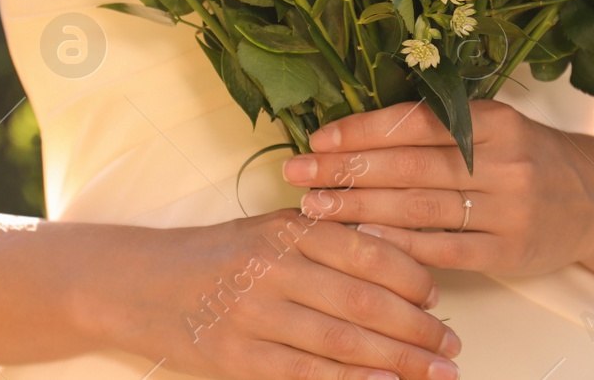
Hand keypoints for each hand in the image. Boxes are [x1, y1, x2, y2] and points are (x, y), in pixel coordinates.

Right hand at [100, 209, 462, 379]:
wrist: (140, 284)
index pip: (367, 250)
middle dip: (418, 329)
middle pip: (364, 300)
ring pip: (343, 340)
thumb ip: (325, 238)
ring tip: (438, 374)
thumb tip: (398, 258)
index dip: (412, 277)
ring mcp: (256, 315)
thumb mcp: (269, 229)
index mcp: (287, 228)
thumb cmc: (217, 257)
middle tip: (453, 348)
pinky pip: (306, 374)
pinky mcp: (239, 358)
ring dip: (399, 361)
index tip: (438, 300)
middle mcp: (275, 267)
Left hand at [281, 99, 593, 277]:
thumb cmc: (527, 155)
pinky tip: (362, 239)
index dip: (362, 131)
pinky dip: (399, 245)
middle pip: (409, 166)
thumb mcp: (495, 124)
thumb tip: (359, 128)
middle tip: (298, 175)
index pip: (415, 123)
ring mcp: (509, 208)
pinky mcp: (509, 251)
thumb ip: (440, 124)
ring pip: (420, 208)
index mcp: (494, 120)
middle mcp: (503, 161)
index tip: (317, 139)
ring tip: (316, 208)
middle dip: (347, 170)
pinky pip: (443, 249)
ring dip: (360, 208)